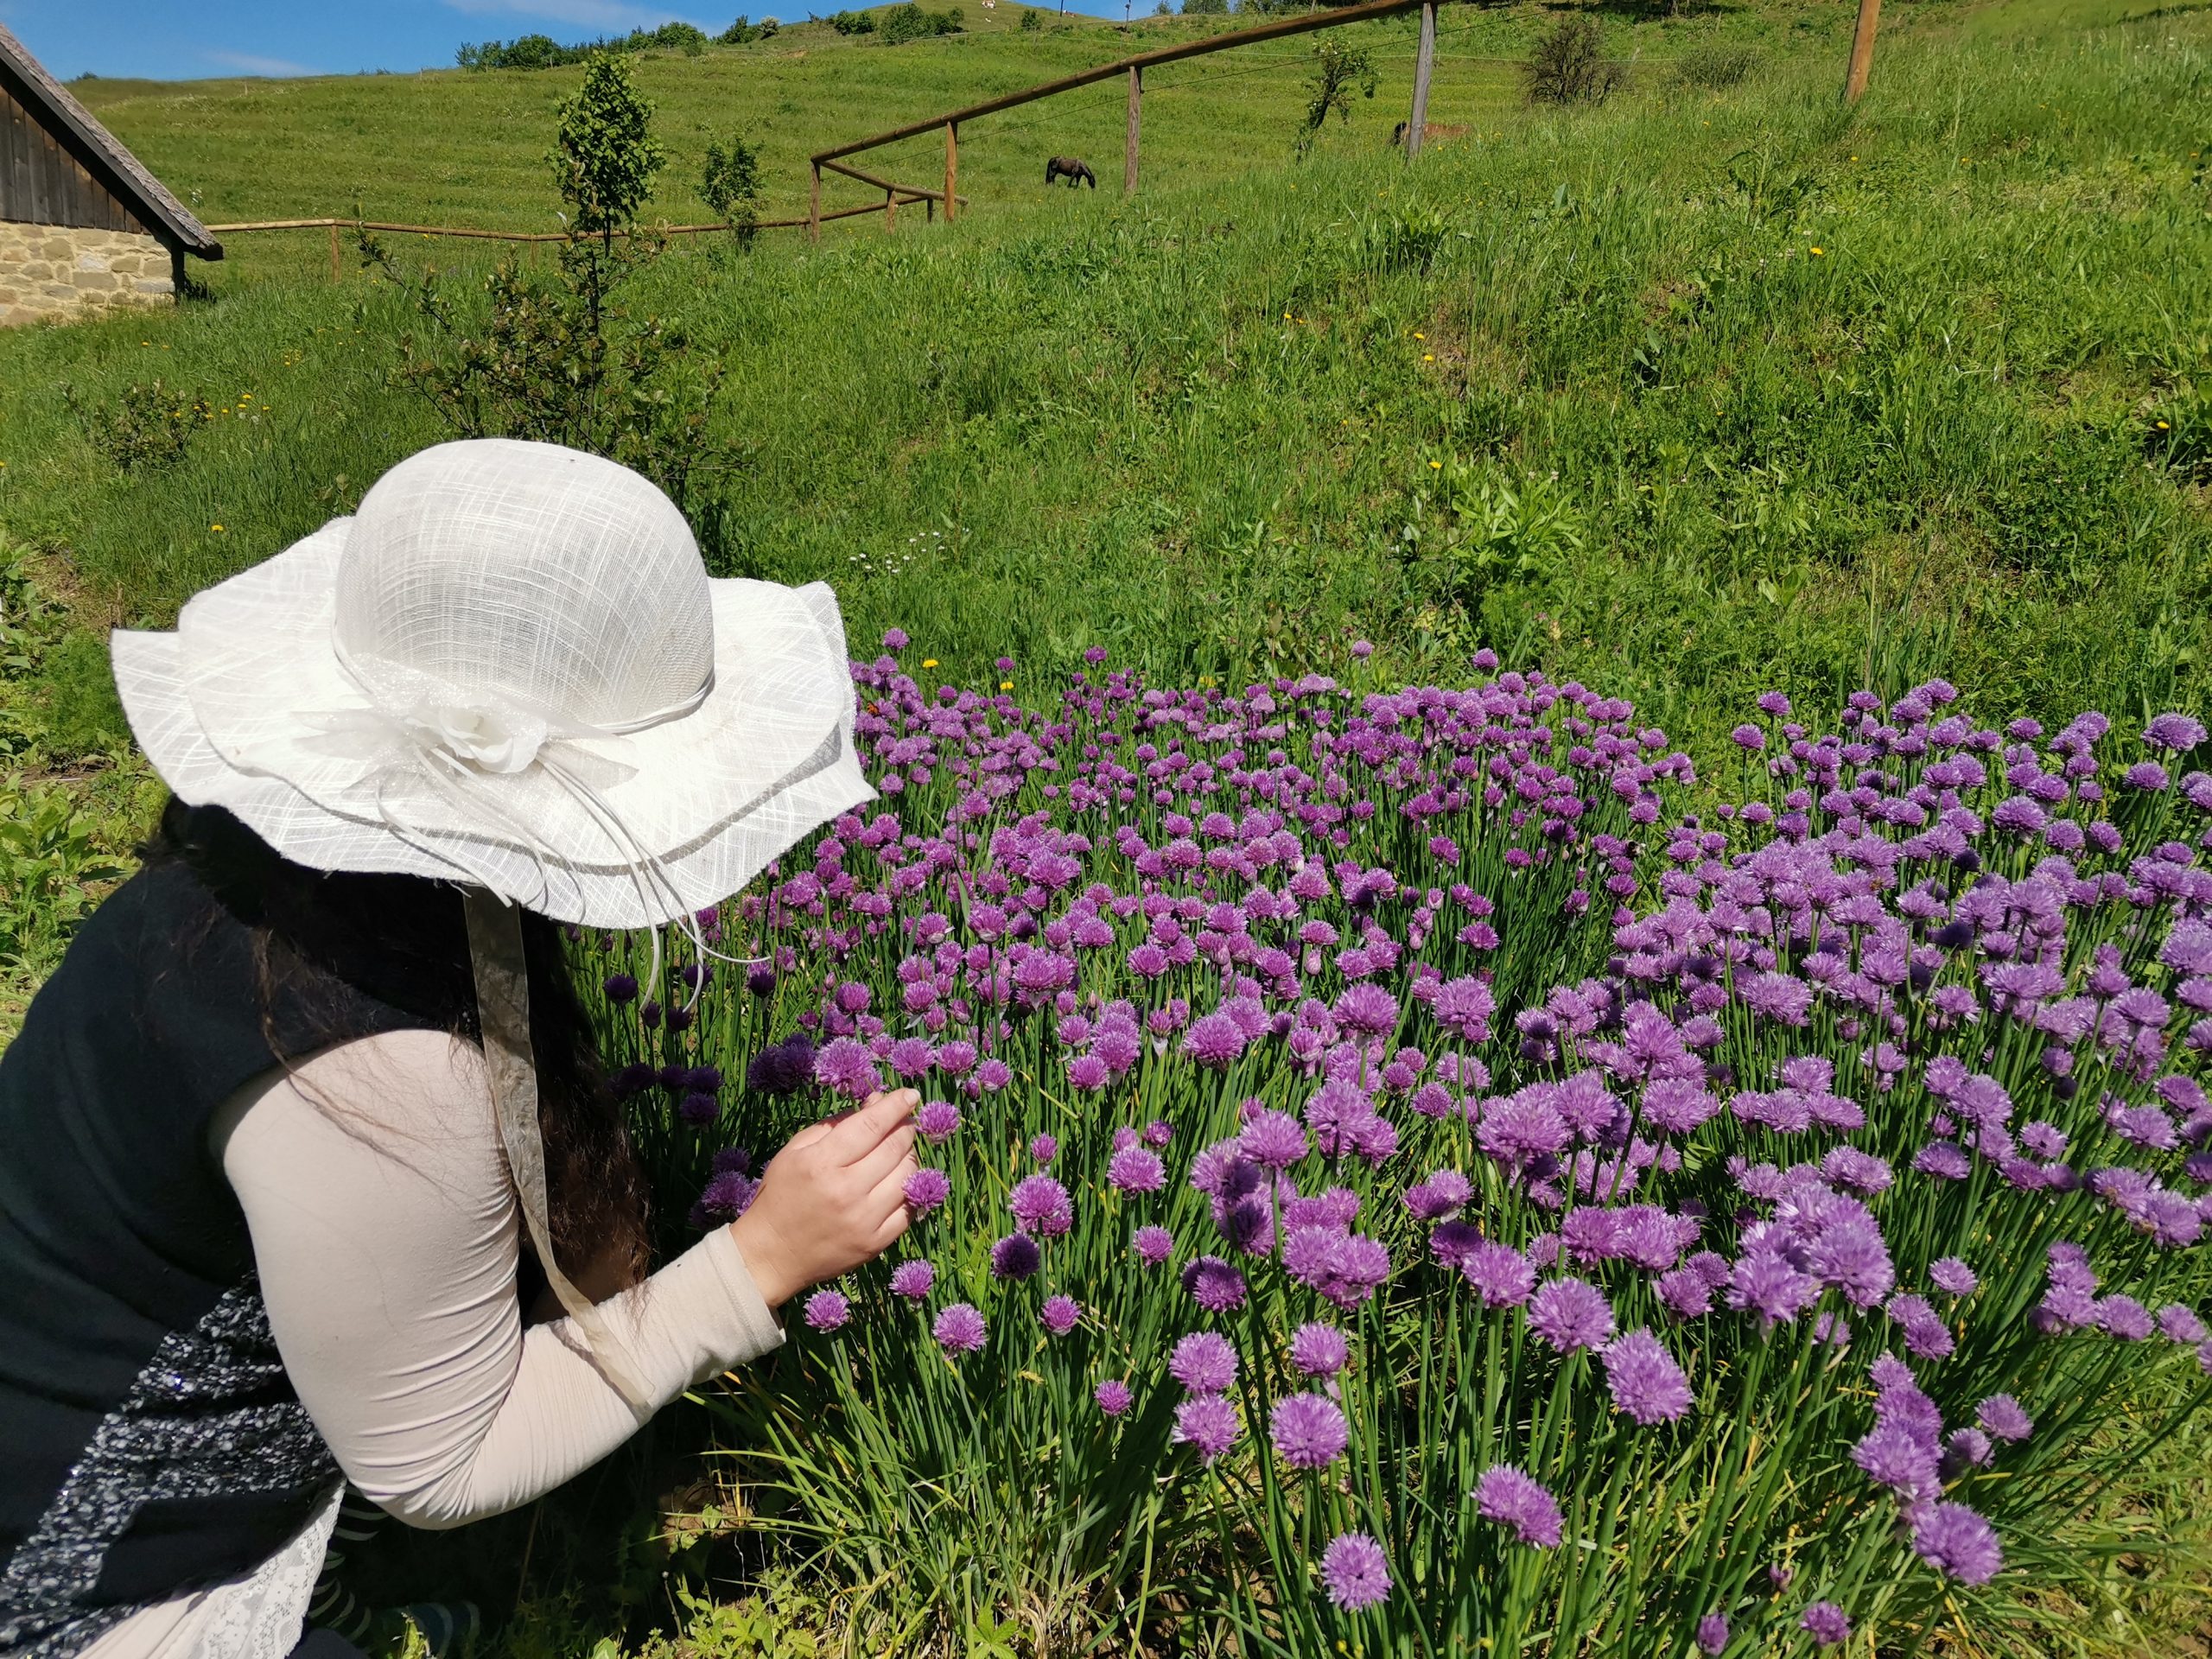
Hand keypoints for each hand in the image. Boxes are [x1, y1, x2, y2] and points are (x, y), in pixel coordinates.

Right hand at [729, 1088, 918, 1307]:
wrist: (771, 1255)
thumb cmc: (780, 1196)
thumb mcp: (794, 1151)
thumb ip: (834, 1124)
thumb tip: (875, 1104)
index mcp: (821, 1163)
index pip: (870, 1126)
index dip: (894, 1106)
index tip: (910, 1094)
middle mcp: (846, 1191)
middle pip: (894, 1148)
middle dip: (905, 1128)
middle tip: (906, 1121)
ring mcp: (864, 1220)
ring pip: (907, 1176)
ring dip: (909, 1156)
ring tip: (901, 1150)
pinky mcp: (876, 1243)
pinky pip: (909, 1209)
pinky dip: (910, 1189)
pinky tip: (901, 1180)